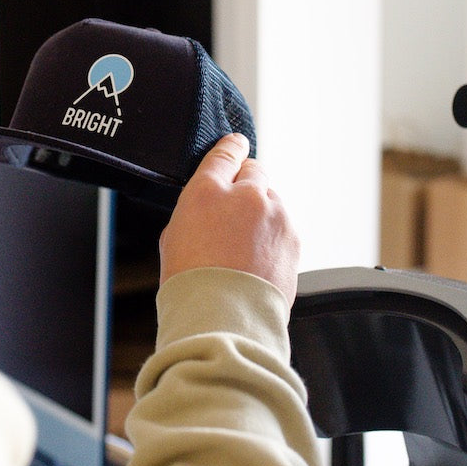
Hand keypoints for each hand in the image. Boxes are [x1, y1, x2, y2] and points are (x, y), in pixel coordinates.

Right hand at [158, 133, 299, 304]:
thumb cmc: (192, 285)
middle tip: (234, 211)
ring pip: (271, 200)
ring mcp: (275, 215)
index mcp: (207, 190)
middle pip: (254, 171)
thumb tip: (211, 206)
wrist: (224, 320)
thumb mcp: (174, 237)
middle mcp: (246, 195)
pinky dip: (273, 237)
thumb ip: (196, 210)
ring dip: (261, 214)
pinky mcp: (293, 238)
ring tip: (243, 248)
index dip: (231, 147)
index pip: (226, 151)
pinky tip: (257, 261)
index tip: (236, 145)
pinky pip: (283, 226)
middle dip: (246, 185)